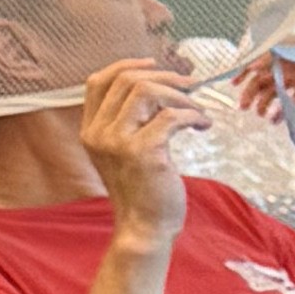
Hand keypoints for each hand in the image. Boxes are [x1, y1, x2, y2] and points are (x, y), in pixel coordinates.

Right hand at [77, 57, 193, 251]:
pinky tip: (203, 126)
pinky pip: (171, 116)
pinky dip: (193, 115)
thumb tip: (161, 86)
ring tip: (199, 111)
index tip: (156, 65)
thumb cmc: (143, 189)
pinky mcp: (143, 152)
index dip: (127, 66)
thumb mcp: (125, 151)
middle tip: (192, 87)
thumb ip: (130, 121)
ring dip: (181, 96)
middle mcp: (98, 133)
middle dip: (165, 78)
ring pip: (147, 91)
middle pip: (127, 80)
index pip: (97, 81)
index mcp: (91, 130)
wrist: (146, 228)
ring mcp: (118, 142)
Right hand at [229, 46, 287, 122]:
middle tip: (243, 107)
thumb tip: (251, 67)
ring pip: (274, 94)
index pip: (256, 64)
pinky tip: (274, 119)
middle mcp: (285, 66)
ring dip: (264, 104)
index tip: (233, 84)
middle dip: (251, 94)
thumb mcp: (288, 49)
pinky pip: (291, 102)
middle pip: (263, 82)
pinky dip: (282, 112)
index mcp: (278, 55)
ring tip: (260, 114)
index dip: (243, 74)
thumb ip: (269, 59)